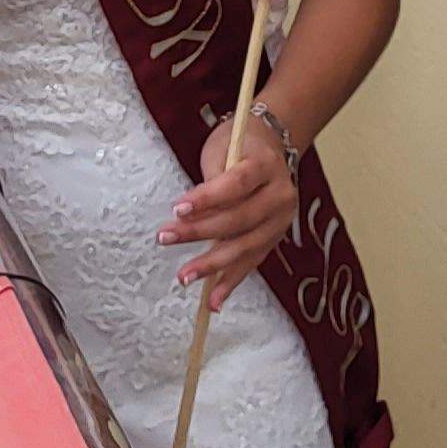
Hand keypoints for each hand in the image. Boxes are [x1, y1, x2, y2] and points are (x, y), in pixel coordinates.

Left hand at [162, 116, 298, 310]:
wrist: (271, 147)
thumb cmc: (238, 145)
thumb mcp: (223, 148)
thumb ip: (212, 180)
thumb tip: (189, 214)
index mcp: (267, 165)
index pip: (238, 183)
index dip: (208, 198)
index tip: (177, 208)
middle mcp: (281, 195)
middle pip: (240, 219)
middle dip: (200, 232)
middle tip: (165, 238)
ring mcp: (281, 221)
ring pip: (246, 247)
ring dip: (213, 265)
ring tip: (184, 276)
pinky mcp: (274, 239)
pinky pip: (252, 263)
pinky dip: (231, 282)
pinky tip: (214, 301)